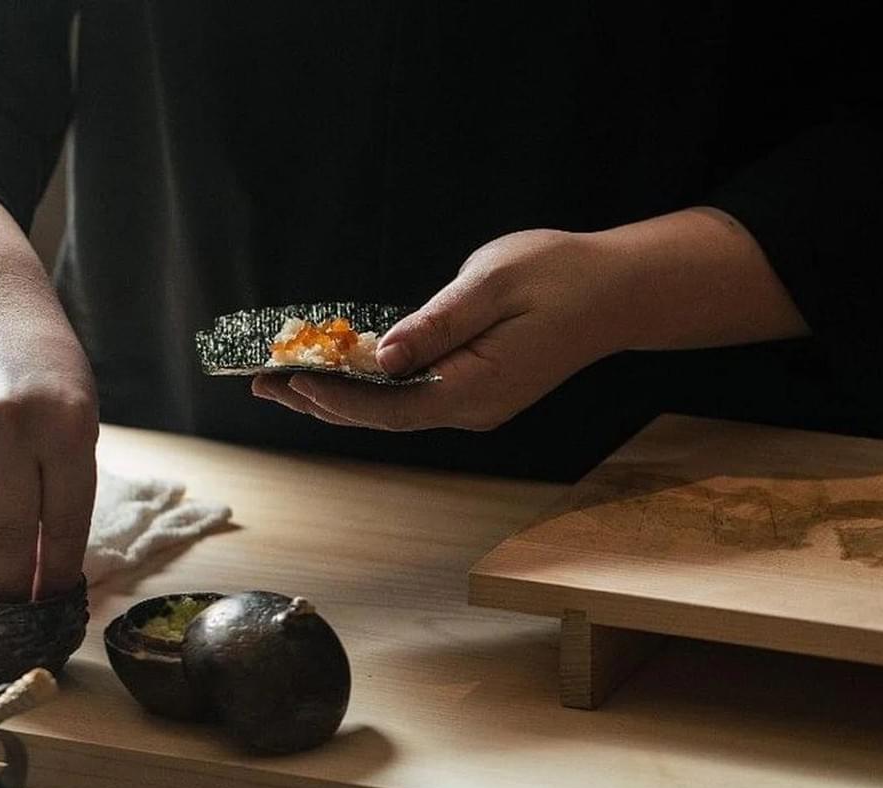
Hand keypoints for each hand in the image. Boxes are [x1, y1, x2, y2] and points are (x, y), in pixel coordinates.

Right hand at [0, 184, 98, 600]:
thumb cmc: (45, 368)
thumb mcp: (78, 413)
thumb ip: (67, 481)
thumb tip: (52, 561)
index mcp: (66, 426)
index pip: (64, 520)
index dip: (59, 569)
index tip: (55, 600)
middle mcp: (10, 429)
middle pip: (8, 534)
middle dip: (12, 585)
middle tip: (13, 610)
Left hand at [253, 229, 616, 430]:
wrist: (620, 290)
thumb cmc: (562, 276)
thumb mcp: (492, 285)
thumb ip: (435, 324)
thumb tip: (380, 356)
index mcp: (474, 389)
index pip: (386, 407)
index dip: (331, 397)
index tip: (284, 380)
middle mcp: (471, 409)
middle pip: (381, 417)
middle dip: (320, 400)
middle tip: (263, 382)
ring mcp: (475, 404)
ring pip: (394, 409)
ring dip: (341, 395)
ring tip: (287, 379)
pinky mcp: (478, 390)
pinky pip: (412, 397)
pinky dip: (371, 386)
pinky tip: (343, 371)